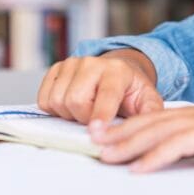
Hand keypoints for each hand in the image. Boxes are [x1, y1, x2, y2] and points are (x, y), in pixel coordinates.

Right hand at [37, 51, 162, 123]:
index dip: (100, 114)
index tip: (96, 131)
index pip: (107, 94)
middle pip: (75, 101)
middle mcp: (92, 62)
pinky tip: (71, 106)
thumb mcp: (147, 100)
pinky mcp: (56, 68)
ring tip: (84, 111)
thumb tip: (148, 131)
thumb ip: (150, 113)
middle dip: (83, 118)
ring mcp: (72, 63)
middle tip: (95, 120)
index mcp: (118, 71)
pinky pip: (43, 99)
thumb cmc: (130, 91)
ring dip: (68, 115)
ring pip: (57, 101)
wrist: (115, 73)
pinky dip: (54, 109)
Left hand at [89, 103, 193, 172]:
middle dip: (120, 133)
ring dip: (129, 144)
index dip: (132, 127)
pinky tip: (140, 167)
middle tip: (94, 143)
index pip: (161, 119)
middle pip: (153, 122)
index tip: (109, 136)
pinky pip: (181, 146)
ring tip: (105, 155)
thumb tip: (191, 154)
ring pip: (160, 131)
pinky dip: (156, 156)